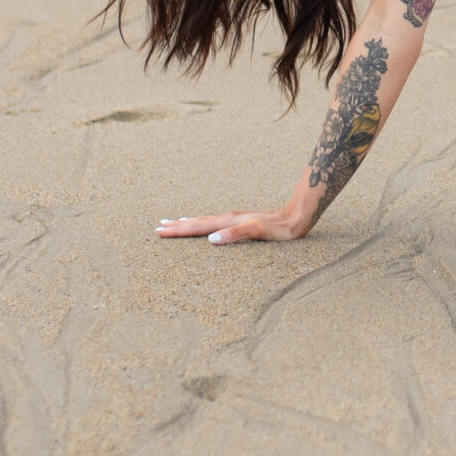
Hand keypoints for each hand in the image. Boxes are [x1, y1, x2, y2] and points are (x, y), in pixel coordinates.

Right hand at [156, 208, 308, 243]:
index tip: (160, 230)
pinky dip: (203, 224)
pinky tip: (205, 226)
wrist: (297, 216)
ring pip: (205, 221)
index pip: (198, 227)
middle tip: (158, 226)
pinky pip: (214, 223)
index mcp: (228, 221)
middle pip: (197, 222)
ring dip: (188, 223)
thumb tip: (211, 239)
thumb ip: (235, 234)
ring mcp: (234, 219)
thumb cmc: (279, 228)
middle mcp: (228, 218)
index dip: (179, 230)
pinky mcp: (241, 222)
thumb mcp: (258, 232)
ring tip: (174, 222)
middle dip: (178, 226)